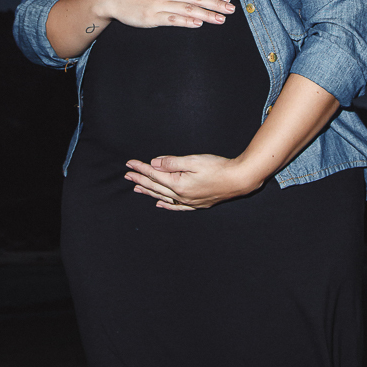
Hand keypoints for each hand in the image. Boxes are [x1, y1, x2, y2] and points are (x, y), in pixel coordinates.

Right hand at [99, 0, 234, 28]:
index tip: (227, 0)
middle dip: (216, 5)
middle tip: (231, 11)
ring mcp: (160, 4)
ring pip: (189, 9)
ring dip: (207, 14)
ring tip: (220, 20)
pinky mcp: (153, 17)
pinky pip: (173, 19)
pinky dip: (187, 21)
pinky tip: (198, 23)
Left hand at [124, 154, 260, 209]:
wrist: (239, 180)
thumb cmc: (218, 168)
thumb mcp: (193, 160)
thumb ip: (172, 163)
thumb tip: (154, 164)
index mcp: (178, 184)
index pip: (154, 175)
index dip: (141, 168)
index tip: (129, 163)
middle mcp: (181, 196)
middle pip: (156, 187)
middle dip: (140, 179)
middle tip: (127, 175)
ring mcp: (189, 202)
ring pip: (163, 196)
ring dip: (149, 191)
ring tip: (136, 188)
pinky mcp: (197, 204)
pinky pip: (176, 206)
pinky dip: (166, 205)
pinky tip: (160, 203)